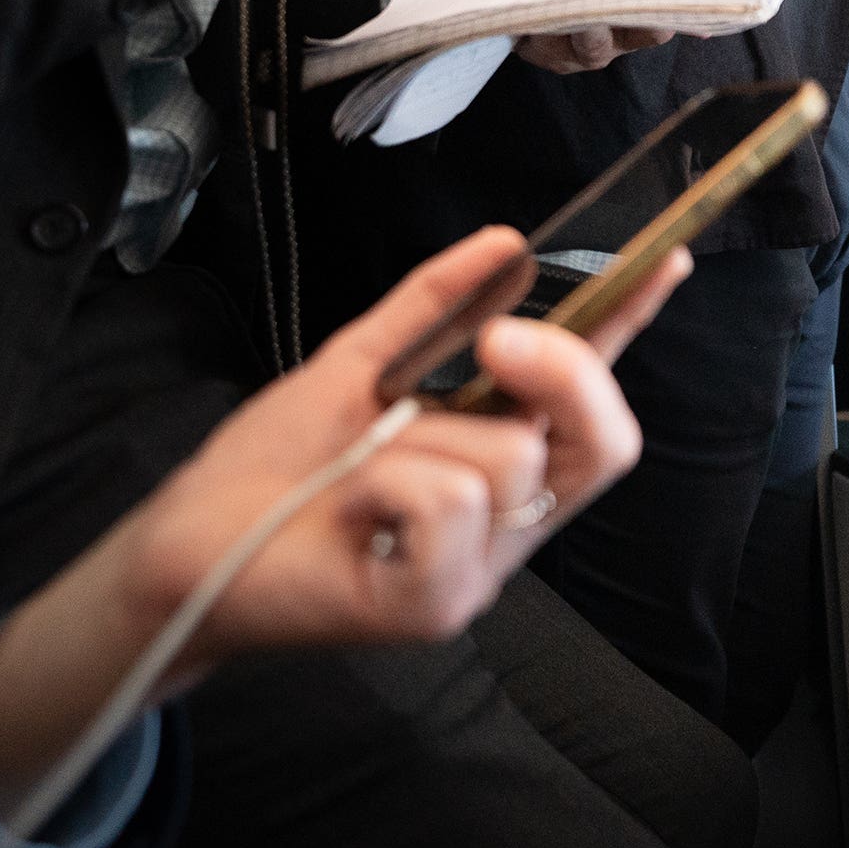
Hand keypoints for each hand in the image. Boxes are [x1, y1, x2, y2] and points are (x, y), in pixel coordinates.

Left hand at [0, 228, 683, 809]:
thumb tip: (505, 242)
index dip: (634, 328)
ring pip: (510, 457)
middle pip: (605, 438)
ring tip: (360, 469)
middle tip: (500, 341)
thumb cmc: (273, 467)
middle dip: (565, 371)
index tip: (667, 260)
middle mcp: (510, 517)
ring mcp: (480, 568)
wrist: (181, 546)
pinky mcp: (436, 604)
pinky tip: (351, 513)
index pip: (590, 393)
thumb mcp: (358, 364)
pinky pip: (451, 503)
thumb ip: (431, 306)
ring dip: (418, 439)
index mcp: (501, 457)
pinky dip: (389, 485)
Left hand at [466, 0, 669, 72]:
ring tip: (587, 14)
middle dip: (628, 25)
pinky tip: (547, 19)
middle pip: (627, 41)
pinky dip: (551, 37)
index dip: (668, 15)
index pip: (656, 19)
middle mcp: (604, 32)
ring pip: (590, 51)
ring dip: (589, 34)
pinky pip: (549, 51)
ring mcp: (570, 46)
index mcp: (622, 0)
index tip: (673, 6)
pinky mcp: (535, 52)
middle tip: (627, 6)